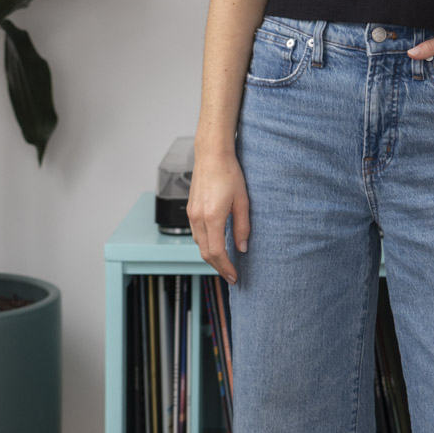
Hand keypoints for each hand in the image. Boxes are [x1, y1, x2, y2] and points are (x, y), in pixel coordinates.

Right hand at [188, 145, 249, 283]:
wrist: (212, 155)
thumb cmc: (229, 173)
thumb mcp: (243, 201)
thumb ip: (242, 227)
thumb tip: (242, 248)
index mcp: (212, 217)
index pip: (216, 252)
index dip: (225, 268)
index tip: (234, 277)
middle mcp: (198, 218)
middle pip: (205, 253)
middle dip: (219, 267)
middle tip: (231, 276)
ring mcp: (191, 214)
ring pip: (199, 244)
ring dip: (211, 257)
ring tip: (226, 263)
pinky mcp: (190, 210)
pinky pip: (196, 234)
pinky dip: (206, 244)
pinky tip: (216, 245)